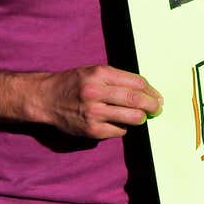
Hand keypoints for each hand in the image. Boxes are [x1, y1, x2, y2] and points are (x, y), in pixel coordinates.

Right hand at [30, 65, 163, 139]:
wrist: (46, 98)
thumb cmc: (73, 83)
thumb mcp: (93, 72)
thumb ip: (117, 79)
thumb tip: (146, 92)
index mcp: (100, 73)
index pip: (136, 82)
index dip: (151, 90)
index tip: (157, 96)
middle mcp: (96, 92)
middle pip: (137, 100)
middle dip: (152, 106)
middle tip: (157, 108)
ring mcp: (94, 113)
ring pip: (132, 118)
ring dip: (140, 118)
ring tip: (140, 116)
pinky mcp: (92, 130)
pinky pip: (119, 131)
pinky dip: (122, 127)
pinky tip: (117, 122)